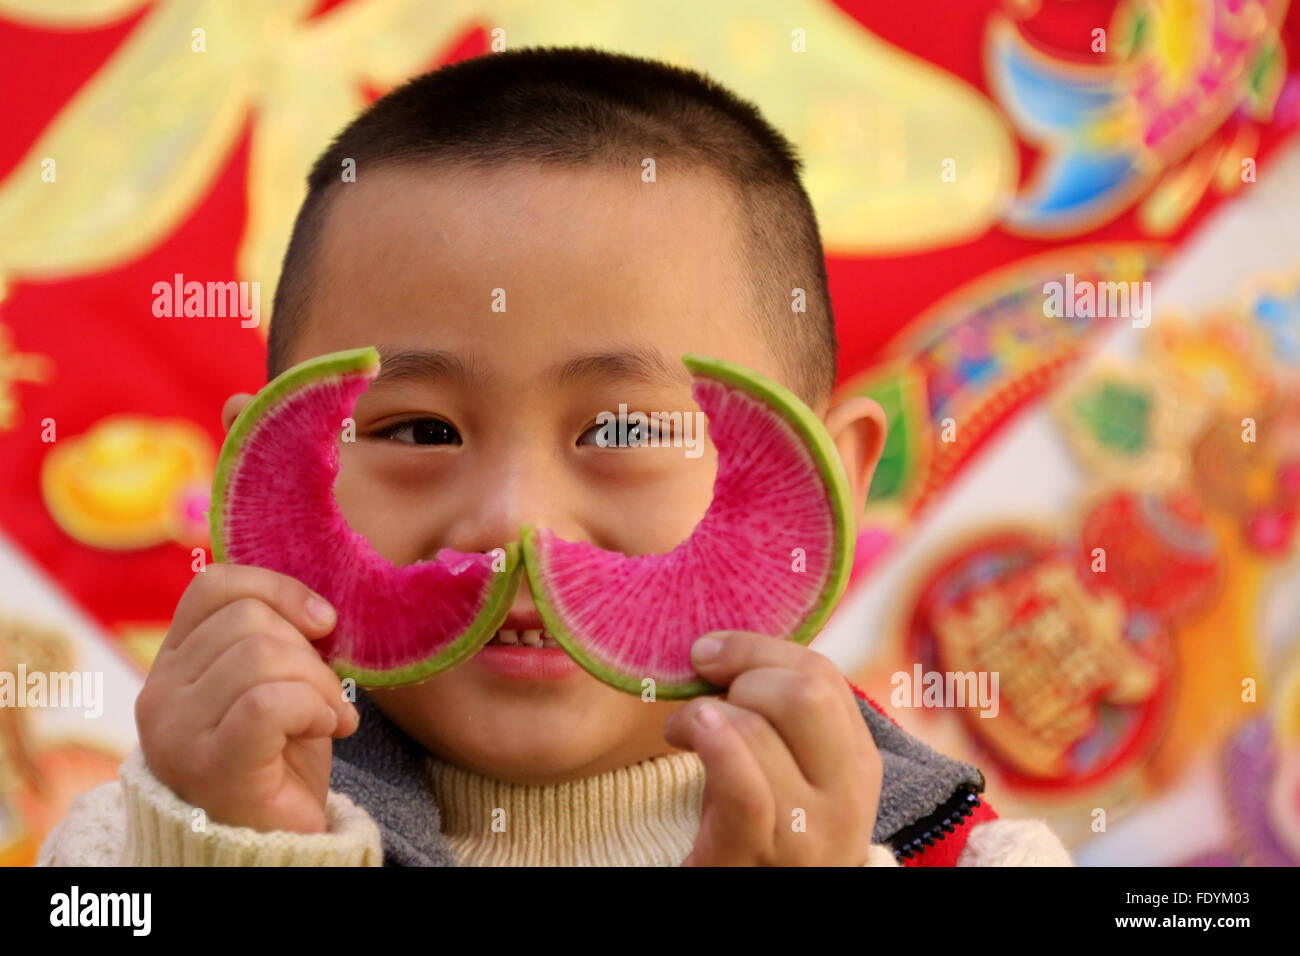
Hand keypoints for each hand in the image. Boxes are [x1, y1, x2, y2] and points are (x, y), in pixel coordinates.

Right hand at [135, 563, 359, 833]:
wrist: (273, 843)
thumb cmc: (279, 759)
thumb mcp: (275, 681)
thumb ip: (277, 638)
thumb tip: (317, 607)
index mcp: (174, 662)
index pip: (214, 586)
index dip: (278, 589)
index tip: (323, 622)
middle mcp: (160, 692)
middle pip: (248, 619)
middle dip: (309, 651)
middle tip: (328, 695)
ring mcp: (176, 731)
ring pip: (262, 655)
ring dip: (319, 684)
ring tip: (329, 718)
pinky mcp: (209, 765)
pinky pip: (268, 702)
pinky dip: (313, 707)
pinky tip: (327, 730)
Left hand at [662, 632, 881, 865]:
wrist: (752, 895)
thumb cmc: (757, 824)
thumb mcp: (788, 765)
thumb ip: (778, 710)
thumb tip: (717, 644)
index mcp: (857, 760)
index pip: (821, 674)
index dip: (757, 649)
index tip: (710, 654)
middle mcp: (847, 795)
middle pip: (804, 692)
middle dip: (741, 675)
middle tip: (703, 696)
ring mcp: (810, 832)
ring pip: (758, 730)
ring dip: (702, 715)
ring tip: (680, 732)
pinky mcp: (763, 857)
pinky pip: (743, 789)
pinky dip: (713, 748)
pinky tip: (685, 733)